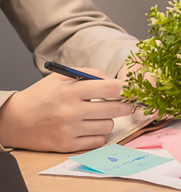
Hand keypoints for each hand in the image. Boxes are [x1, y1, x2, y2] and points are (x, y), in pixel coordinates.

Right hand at [0, 70, 132, 151]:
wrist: (15, 120)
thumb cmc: (41, 96)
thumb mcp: (61, 76)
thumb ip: (90, 73)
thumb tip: (114, 81)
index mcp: (70, 91)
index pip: (110, 89)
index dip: (124, 89)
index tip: (128, 90)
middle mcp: (70, 112)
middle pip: (114, 109)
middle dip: (125, 105)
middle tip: (126, 103)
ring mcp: (69, 130)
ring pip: (107, 126)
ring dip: (109, 120)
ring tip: (100, 115)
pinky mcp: (66, 145)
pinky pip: (97, 141)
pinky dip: (99, 134)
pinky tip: (93, 127)